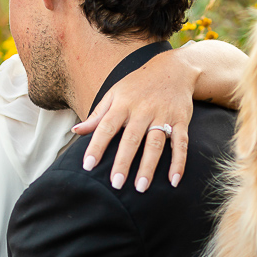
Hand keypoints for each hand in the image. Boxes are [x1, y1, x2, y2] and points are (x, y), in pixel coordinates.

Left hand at [73, 49, 197, 191]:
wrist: (174, 68)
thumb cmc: (138, 85)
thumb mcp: (115, 94)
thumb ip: (97, 115)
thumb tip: (75, 131)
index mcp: (123, 104)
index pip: (106, 127)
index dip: (96, 146)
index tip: (88, 165)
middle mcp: (143, 110)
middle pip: (131, 139)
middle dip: (123, 162)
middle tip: (116, 184)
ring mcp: (163, 116)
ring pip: (155, 144)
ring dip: (148, 167)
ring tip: (141, 187)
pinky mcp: (181, 121)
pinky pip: (181, 144)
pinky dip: (179, 162)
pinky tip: (174, 181)